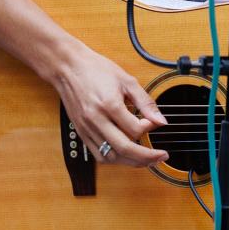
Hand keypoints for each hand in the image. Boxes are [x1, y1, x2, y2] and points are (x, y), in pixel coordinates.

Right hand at [46, 44, 168, 166]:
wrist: (68, 68)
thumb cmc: (95, 70)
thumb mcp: (126, 80)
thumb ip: (145, 102)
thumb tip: (161, 120)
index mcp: (109, 105)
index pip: (135, 129)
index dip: (149, 128)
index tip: (153, 122)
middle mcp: (96, 120)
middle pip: (124, 148)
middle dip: (146, 156)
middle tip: (160, 156)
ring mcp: (87, 128)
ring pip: (111, 156)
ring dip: (131, 161)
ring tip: (146, 159)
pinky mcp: (81, 132)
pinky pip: (98, 155)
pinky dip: (115, 159)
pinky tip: (126, 155)